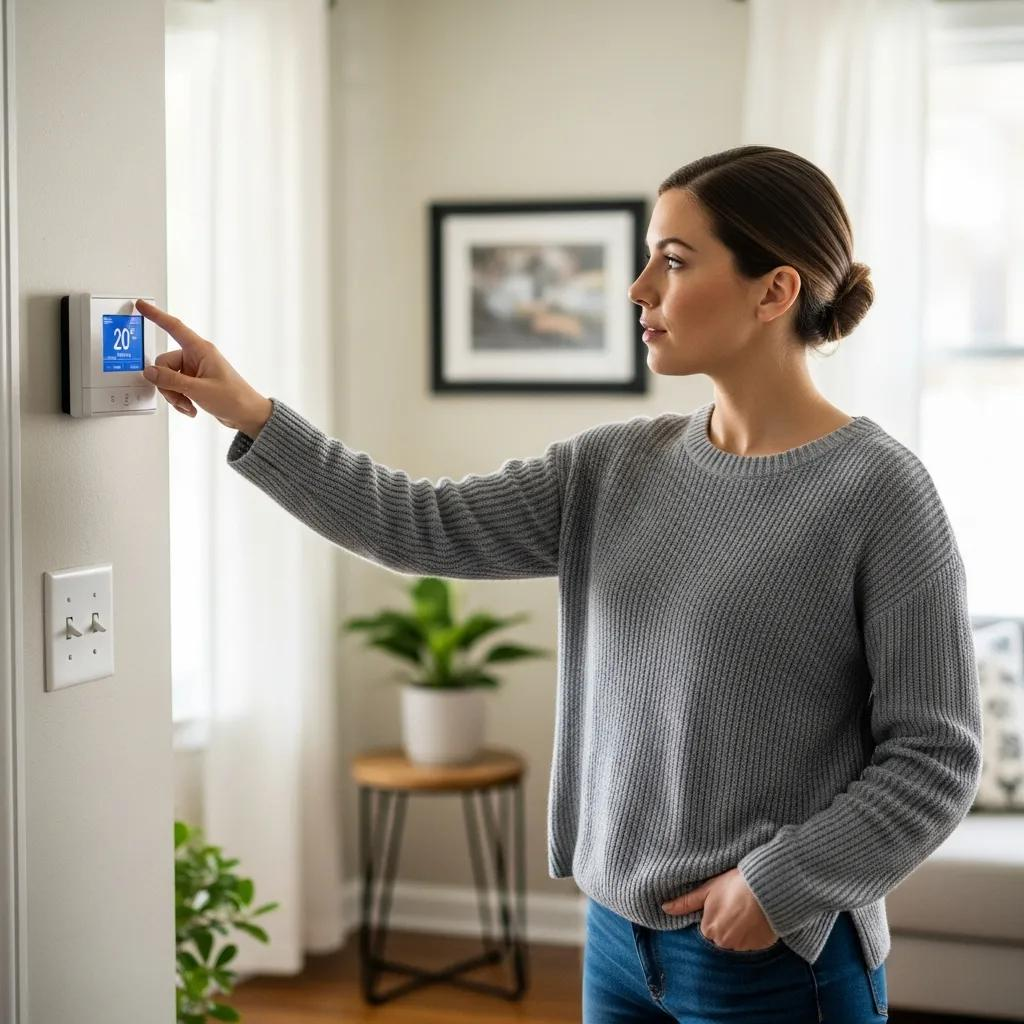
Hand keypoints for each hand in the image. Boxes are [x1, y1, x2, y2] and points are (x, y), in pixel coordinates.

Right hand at [134, 299, 271, 436]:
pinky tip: (191, 408)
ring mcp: (195, 370)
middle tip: (181, 399)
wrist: (247, 415)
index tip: (141, 305)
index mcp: (200, 350)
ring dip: (174, 395)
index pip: (174, 327)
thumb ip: (171, 380)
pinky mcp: (195, 382)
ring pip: (167, 378)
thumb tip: (149, 372)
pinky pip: (175, 387)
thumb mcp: (198, 390)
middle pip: (164, 364)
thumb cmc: (234, 398)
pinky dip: (180, 399)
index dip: (156, 316)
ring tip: (189, 405)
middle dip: (167, 385)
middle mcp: (196, 357)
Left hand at [661, 867, 779, 951]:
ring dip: (739, 930)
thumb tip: (664, 908)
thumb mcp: (707, 890)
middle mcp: (724, 943)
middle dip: (725, 925)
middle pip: (721, 937)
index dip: (714, 915)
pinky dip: (753, 934)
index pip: (707, 928)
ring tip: (746, 910)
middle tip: (734, 906)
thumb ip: (685, 903)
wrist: (765, 887)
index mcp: (709, 929)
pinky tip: (756, 918)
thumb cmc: (734, 885)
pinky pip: (752, 944)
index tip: (723, 903)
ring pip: (736, 941)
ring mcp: (743, 947)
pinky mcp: (759, 947)